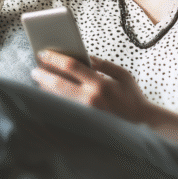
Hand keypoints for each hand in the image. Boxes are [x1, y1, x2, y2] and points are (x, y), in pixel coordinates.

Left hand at [30, 51, 152, 123]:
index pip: (72, 67)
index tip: (43, 52)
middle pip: (59, 84)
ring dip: (46, 88)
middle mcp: (90, 100)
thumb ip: (102, 64)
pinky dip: (55, 100)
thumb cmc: (133, 98)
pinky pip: (65, 110)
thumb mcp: (122, 75)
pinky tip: (49, 94)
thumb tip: (84, 56)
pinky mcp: (84, 124)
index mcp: (100, 84)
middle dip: (44, 75)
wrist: (143, 126)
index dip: (55, 58)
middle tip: (34, 68)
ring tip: (39, 79)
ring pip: (58, 99)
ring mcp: (86, 114)